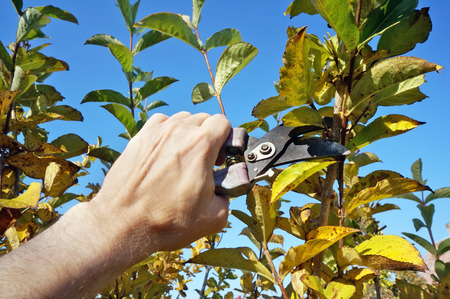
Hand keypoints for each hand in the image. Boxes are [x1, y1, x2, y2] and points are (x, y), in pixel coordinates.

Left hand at [93, 112, 231, 255]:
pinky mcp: (139, 138)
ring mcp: (156, 132)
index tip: (222, 156)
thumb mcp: (213, 218)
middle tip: (205, 160)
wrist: (123, 224)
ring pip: (181, 119)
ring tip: (184, 156)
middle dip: (209, 136)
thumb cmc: (167, 221)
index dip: (227, 139)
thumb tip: (224, 192)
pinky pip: (160, 122)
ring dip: (188, 133)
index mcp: (201, 146)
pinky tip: (164, 151)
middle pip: (203, 119)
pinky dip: (167, 131)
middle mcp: (179, 132)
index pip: (223, 122)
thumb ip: (227, 198)